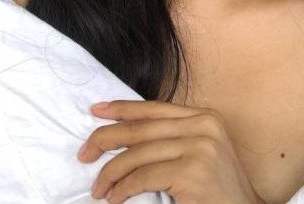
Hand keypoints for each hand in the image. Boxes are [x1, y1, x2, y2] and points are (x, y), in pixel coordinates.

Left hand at [77, 99, 264, 203]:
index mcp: (204, 116)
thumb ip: (172, 137)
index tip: (97, 110)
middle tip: (84, 152)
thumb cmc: (218, 189)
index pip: (154, 108)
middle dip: (107, 138)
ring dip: (110, 173)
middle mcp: (203, 125)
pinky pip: (144, 176)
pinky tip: (114, 198)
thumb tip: (126, 132)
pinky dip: (123, 188)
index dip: (122, 108)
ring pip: (138, 154)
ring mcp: (200, 147)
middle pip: (141, 128)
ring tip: (99, 188)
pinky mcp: (193, 171)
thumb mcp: (199, 151)